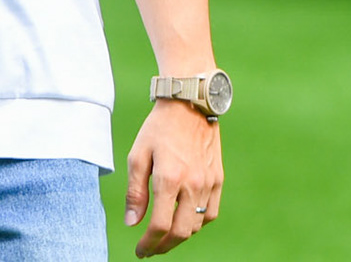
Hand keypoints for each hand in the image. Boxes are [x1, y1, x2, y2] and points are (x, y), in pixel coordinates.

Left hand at [125, 100, 222, 256]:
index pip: (160, 226)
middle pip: (180, 232)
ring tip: (165, 236)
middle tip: (151, 249)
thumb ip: (135, 192)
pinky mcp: (217, 179)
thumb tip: (132, 223)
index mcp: (169, 179)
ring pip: (196, 225)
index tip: (141, 251)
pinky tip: (185, 221)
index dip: (149, 244)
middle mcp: (192, 184)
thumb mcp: (138, 155)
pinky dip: (197, 223)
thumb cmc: (158, 128)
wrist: (189, 103)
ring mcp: (208, 183)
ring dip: (180, 236)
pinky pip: (210, 213)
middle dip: (164, 246)